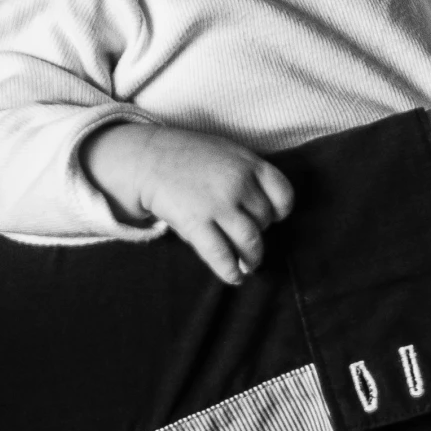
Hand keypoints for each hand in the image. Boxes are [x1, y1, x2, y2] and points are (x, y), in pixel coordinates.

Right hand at [85, 121, 291, 284]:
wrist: (147, 158)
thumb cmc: (189, 156)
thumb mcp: (226, 152)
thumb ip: (248, 174)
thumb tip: (267, 211)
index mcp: (249, 163)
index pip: (284, 194)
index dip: (280, 212)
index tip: (273, 219)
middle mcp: (238, 183)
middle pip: (264, 220)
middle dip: (258, 233)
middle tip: (249, 241)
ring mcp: (218, 203)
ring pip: (250, 241)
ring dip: (252, 259)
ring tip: (249, 266)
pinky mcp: (196, 222)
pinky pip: (222, 254)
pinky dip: (231, 271)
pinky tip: (234, 278)